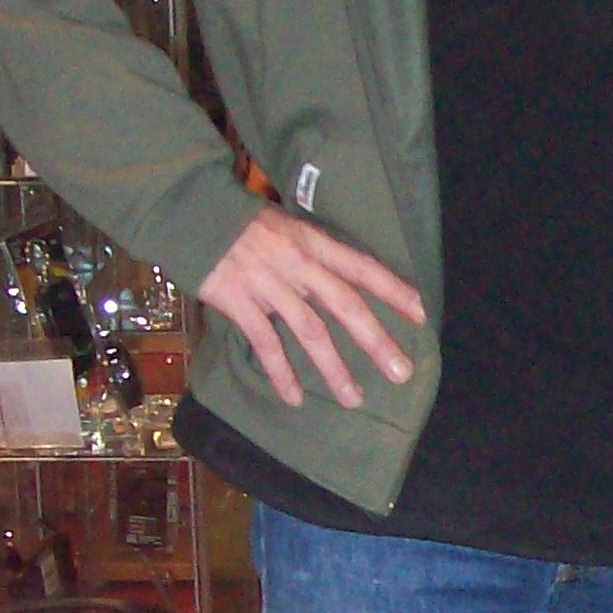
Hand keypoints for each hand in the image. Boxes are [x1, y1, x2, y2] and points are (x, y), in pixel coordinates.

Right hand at [197, 206, 425, 410]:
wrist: (192, 214)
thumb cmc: (244, 224)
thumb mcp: (288, 227)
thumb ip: (315, 254)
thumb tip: (345, 283)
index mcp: (312, 241)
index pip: (362, 267)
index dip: (393, 289)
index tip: (421, 314)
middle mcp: (297, 263)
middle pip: (345, 305)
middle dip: (375, 341)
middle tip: (401, 372)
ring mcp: (268, 284)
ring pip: (310, 331)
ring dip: (334, 368)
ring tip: (354, 399)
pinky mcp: (239, 302)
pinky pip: (266, 344)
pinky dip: (281, 372)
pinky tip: (294, 397)